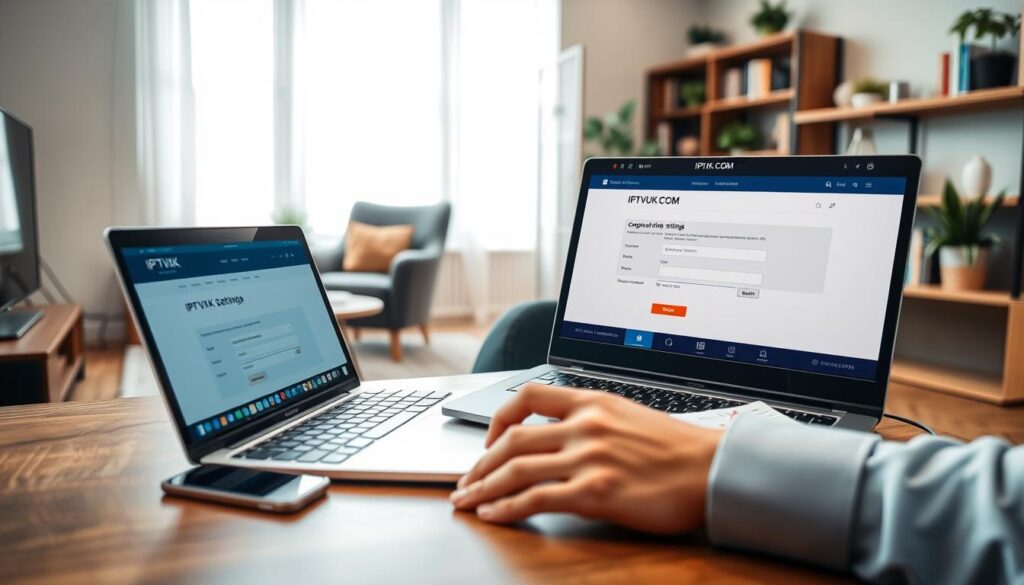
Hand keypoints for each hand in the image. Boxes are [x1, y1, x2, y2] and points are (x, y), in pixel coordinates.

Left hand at [450, 384, 722, 533]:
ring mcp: (588, 458)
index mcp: (592, 402)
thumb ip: (593, 422)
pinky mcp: (594, 492)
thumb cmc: (678, 450)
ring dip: (483, 487)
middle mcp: (585, 425)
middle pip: (511, 439)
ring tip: (467, 501)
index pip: (528, 395)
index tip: (489, 439)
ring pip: (515, 469)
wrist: (714, 469)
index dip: (498, 418)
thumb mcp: (631, 416)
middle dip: (478, 463)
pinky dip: (506, 508)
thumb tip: (561, 441)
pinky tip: (493, 515)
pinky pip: (534, 499)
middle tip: (464, 481)